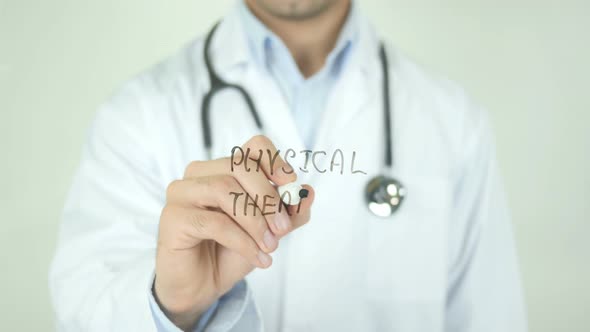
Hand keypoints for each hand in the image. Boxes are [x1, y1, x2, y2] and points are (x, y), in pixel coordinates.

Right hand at [154, 135, 314, 329]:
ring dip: (255, 221)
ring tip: (270, 246)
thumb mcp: (269, 231)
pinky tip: (258, 258)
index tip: (290, 183)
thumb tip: (309, 193)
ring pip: (224, 189)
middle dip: (268, 197)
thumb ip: (289, 213)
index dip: (274, 160)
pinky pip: (213, 221)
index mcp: (224, 168)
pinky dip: (242, 241)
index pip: (253, 147)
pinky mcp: (172, 217)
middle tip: (283, 227)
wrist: (202, 285)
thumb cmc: (231, 251)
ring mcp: (182, 192)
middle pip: (239, 165)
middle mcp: (200, 173)